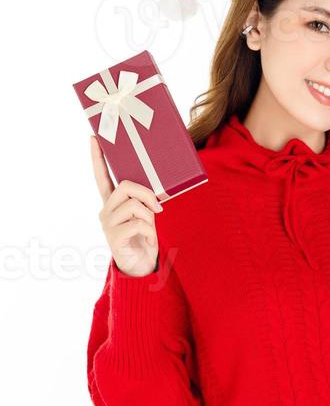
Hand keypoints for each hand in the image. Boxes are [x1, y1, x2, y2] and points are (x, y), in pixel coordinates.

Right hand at [91, 134, 162, 276]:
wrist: (141, 267)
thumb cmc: (144, 238)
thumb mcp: (146, 215)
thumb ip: (143, 201)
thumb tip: (154, 194)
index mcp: (112, 202)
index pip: (102, 176)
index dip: (98, 158)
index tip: (94, 138)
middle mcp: (106, 210)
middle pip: (125, 186)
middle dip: (147, 194)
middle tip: (159, 208)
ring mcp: (107, 224)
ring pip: (133, 205)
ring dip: (149, 216)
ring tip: (150, 230)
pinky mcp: (113, 237)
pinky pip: (137, 224)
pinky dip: (149, 232)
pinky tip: (148, 241)